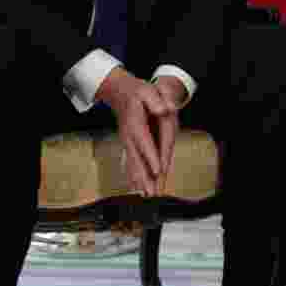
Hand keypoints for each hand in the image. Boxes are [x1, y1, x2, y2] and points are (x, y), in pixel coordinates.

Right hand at [95, 68, 179, 196]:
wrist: (120, 93)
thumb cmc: (137, 92)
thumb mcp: (148, 90)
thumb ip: (156, 100)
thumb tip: (164, 110)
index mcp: (136, 124)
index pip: (145, 142)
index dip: (151, 157)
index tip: (158, 170)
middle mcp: (130, 136)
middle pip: (138, 159)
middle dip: (145, 177)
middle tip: (152, 192)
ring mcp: (128, 142)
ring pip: (133, 164)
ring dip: (140, 181)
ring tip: (147, 195)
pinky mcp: (129, 145)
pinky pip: (131, 163)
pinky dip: (133, 176)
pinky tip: (136, 188)